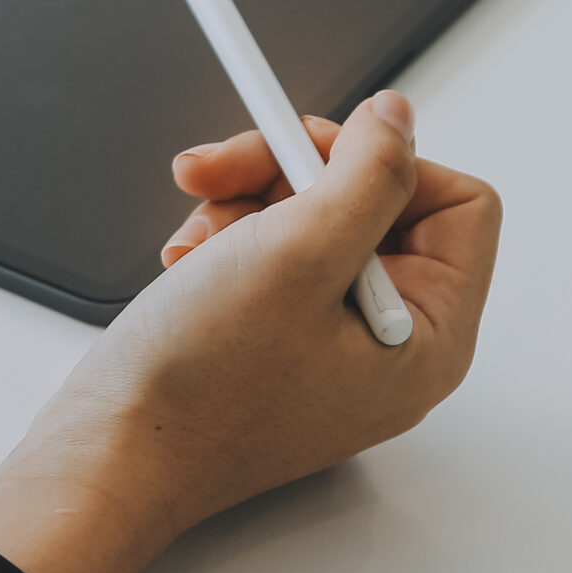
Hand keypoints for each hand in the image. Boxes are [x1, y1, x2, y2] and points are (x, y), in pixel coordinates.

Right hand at [0, 91, 499, 572]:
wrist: (112, 454)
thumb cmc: (202, 387)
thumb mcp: (298, 254)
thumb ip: (368, 175)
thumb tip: (398, 118)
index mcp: (430, 337)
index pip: (458, 204)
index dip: (389, 165)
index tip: (317, 156)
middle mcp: (394, 341)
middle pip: (377, 200)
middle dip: (294, 175)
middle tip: (227, 168)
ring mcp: (338, 342)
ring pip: (318, 215)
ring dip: (250, 200)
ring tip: (197, 228)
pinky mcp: (284, 337)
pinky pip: (279, 251)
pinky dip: (232, 235)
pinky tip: (190, 255)